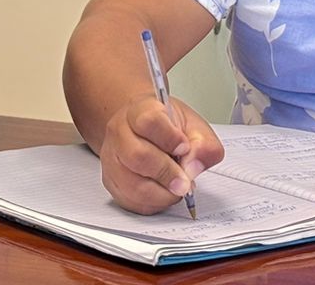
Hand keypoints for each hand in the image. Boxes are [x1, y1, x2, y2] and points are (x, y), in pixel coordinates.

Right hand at [98, 95, 223, 213]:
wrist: (145, 130)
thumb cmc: (169, 127)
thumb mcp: (194, 126)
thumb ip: (203, 144)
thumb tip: (193, 168)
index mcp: (139, 110)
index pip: (149, 122)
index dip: (170, 138)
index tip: (185, 148)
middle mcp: (120, 132)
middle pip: (138, 156)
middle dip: (167, 174)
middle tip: (185, 182)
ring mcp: (112, 159)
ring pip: (133, 185)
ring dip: (162, 193)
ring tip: (177, 188)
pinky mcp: (111, 182)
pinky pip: (132, 202)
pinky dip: (154, 204)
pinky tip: (164, 192)